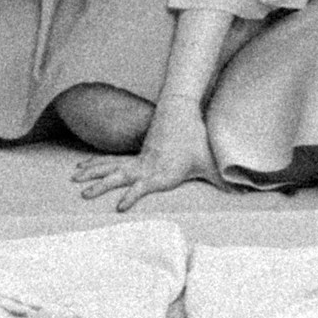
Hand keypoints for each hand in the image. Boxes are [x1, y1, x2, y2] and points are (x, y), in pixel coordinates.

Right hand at [70, 95, 215, 210]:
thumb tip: (244, 192)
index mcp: (162, 172)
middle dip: (101, 185)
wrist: (181, 110)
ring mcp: (137, 160)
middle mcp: (145, 167)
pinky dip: (94, 165)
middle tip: (84, 193)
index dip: (131, 196)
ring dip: (92, 174)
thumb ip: (224, 180)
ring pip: (110, 167)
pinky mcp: (134, 156)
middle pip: (118, 176)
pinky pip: (110, 161)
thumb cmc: (196, 138)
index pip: (143, 186)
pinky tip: (80, 168)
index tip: (119, 207)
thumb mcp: (211, 161)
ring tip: (73, 181)